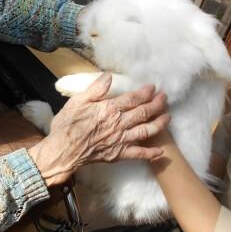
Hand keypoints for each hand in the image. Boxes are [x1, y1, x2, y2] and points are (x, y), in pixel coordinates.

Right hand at [28, 73, 169, 185]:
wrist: (62, 152)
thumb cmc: (66, 125)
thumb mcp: (76, 102)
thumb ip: (94, 89)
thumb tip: (108, 76)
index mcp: (109, 110)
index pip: (132, 99)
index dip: (144, 93)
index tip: (153, 88)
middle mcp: (118, 124)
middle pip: (143, 113)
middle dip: (156, 105)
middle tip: (164, 98)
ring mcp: (120, 140)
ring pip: (146, 131)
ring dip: (159, 124)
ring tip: (168, 117)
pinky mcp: (118, 154)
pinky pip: (138, 154)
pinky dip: (151, 153)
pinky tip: (161, 152)